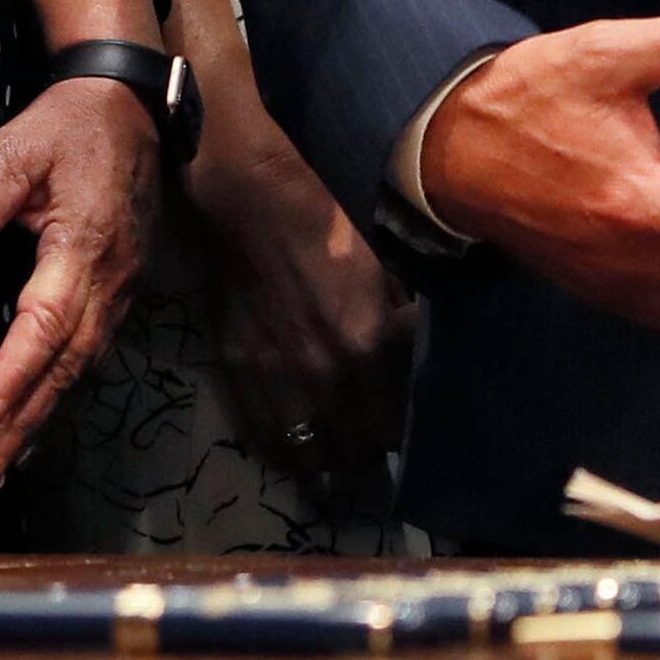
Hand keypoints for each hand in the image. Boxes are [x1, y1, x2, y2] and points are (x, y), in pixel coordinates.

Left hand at [0, 75, 161, 495]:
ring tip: (1, 465)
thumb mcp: (15, 146)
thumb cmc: (66, 127)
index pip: (47, 320)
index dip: (17, 371)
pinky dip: (63, 393)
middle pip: (67, 362)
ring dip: (43, 418)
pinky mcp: (123, 292)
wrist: (131, 108)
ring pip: (83, 366)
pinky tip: (36, 420)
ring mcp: (123, 288)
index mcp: (82, 242)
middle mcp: (110, 277)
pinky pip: (92, 353)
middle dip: (26, 420)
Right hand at [189, 126, 414, 493]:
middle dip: (379, 443)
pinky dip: (294, 448)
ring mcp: (279, 383)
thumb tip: (418, 348)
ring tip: (349, 445)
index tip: (418, 418)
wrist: (253, 202)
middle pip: (364, 448)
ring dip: (338, 454)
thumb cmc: (329, 222)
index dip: (412, 423)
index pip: (401, 419)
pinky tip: (309, 442)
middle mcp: (325, 377)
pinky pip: (273, 441)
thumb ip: (403, 319)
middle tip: (386, 431)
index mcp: (369, 347)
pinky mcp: (241, 376)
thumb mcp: (387, 266)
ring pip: (317, 457)